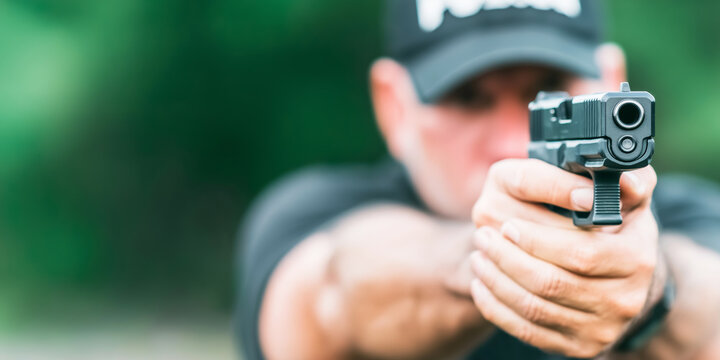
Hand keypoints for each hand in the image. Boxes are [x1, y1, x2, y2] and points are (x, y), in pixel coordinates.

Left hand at [468, 159, 661, 357]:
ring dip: (496, 281)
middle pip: (551, 283)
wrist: (623, 280)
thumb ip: (624, 182)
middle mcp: (624, 300)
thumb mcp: (627, 200)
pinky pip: (527, 331)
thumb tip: (621, 177)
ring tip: (478, 256)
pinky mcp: (579, 347)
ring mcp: (601, 329)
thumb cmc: (615, 230)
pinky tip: (481, 285)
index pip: (579, 253)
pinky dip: (497, 308)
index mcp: (637, 260)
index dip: (537, 240)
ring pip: (534, 308)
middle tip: (482, 236)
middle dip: (507, 258)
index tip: (507, 225)